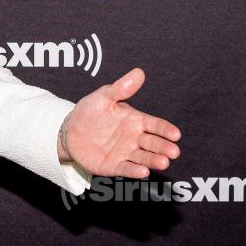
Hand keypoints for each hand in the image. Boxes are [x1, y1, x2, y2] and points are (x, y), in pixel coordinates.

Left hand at [59, 67, 180, 178]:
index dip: (166, 129)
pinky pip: (126, 168)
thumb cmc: (90, 112)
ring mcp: (126, 153)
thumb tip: (138, 72)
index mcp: (136, 120)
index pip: (155, 125)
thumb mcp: (103, 96)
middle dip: (164, 147)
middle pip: (154, 143)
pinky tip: (143, 172)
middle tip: (174, 151)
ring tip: (163, 162)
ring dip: (154, 160)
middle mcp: (135, 138)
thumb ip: (121, 88)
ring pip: (144, 157)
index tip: (176, 134)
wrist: (70, 130)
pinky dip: (135, 171)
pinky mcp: (114, 165)